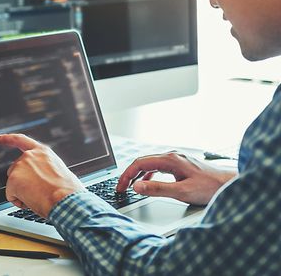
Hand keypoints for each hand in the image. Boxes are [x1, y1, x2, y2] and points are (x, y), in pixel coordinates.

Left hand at [0, 133, 84, 217]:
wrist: (65, 198)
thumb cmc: (66, 189)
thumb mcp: (58, 170)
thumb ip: (45, 168)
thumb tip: (42, 178)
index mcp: (42, 151)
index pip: (20, 140)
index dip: (7, 139)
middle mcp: (30, 155)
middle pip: (15, 169)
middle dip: (21, 182)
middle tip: (38, 191)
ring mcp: (20, 166)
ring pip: (13, 184)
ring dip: (22, 192)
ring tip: (39, 196)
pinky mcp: (13, 179)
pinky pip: (10, 195)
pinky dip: (19, 201)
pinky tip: (31, 201)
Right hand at [117, 152, 235, 205]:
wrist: (227, 184)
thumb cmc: (208, 187)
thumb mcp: (181, 191)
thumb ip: (157, 189)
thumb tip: (137, 187)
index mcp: (170, 159)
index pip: (140, 163)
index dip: (127, 175)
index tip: (120, 186)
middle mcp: (171, 156)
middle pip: (143, 162)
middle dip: (130, 175)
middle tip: (121, 188)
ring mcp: (175, 159)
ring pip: (150, 164)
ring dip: (138, 175)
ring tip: (130, 187)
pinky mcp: (179, 165)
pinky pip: (158, 167)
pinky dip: (148, 175)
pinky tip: (147, 184)